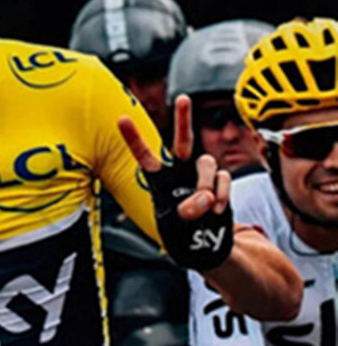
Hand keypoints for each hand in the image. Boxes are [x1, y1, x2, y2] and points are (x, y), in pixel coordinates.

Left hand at [118, 95, 232, 270]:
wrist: (204, 247)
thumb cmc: (180, 236)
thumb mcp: (173, 226)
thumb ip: (186, 210)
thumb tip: (202, 199)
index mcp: (160, 182)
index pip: (145, 157)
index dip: (134, 139)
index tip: (122, 119)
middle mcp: (180, 174)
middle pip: (183, 142)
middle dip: (183, 119)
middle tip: (183, 98)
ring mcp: (202, 177)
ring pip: (207, 164)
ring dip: (204, 187)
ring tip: (200, 211)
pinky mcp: (220, 184)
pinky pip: (223, 180)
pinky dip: (220, 195)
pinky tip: (215, 212)